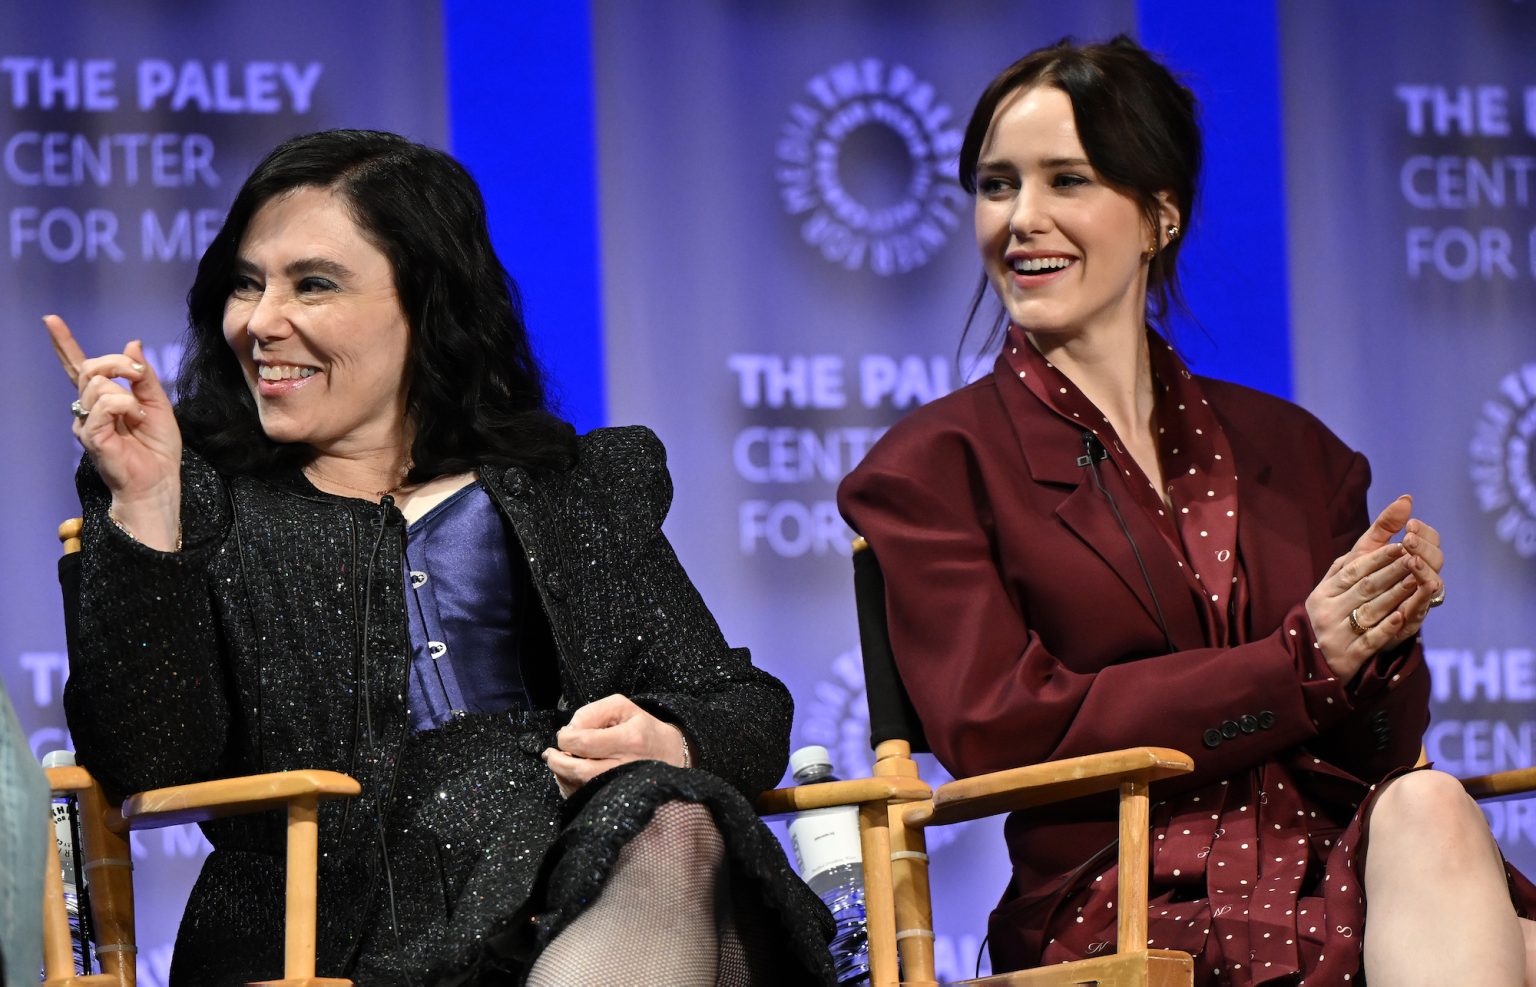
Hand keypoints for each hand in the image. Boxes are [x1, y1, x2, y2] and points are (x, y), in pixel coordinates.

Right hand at [46, 315, 182, 549]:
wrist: (159, 481)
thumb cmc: (157, 448)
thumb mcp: (158, 403)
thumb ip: (143, 376)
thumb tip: (132, 343)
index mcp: (104, 399)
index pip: (79, 366)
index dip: (65, 343)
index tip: (51, 319)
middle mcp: (89, 408)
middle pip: (91, 367)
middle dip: (120, 363)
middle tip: (140, 377)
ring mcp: (86, 421)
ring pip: (99, 384)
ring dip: (129, 393)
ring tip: (141, 415)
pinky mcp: (91, 435)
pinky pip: (105, 403)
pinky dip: (127, 406)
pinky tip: (137, 420)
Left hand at [542, 694, 688, 797]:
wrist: (669, 755)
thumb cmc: (643, 728)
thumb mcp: (622, 707)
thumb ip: (591, 713)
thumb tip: (568, 732)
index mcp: (630, 740)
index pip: (584, 742)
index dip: (565, 738)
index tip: (564, 735)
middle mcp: (626, 767)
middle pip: (578, 770)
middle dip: (557, 761)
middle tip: (551, 753)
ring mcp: (620, 787)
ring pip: (578, 787)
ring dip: (560, 774)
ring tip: (559, 761)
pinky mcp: (614, 800)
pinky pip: (582, 798)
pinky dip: (568, 787)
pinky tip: (570, 775)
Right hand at [1305, 495, 1442, 679]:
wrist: (1311, 660)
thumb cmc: (1335, 609)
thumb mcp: (1342, 578)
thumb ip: (1372, 545)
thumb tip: (1405, 502)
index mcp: (1324, 590)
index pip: (1353, 570)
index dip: (1378, 558)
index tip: (1401, 546)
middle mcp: (1327, 609)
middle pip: (1364, 588)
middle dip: (1391, 573)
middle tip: (1416, 559)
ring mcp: (1336, 634)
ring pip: (1369, 611)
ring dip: (1394, 596)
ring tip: (1416, 581)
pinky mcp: (1347, 657)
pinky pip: (1368, 640)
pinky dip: (1386, 628)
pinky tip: (1403, 615)